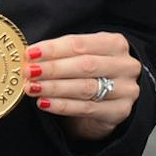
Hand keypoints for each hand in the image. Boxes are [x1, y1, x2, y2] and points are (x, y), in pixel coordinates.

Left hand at [27, 32, 141, 142]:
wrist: (110, 104)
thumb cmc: (92, 76)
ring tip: (32, 88)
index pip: (80, 44)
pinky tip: (44, 103)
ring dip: (54, 87)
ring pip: (85, 87)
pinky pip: (86, 108)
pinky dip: (62, 106)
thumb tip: (31, 57)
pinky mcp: (120, 111)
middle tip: (29, 72)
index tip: (30, 53)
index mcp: (115, 44)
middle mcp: (125, 65)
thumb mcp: (83, 57)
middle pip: (84, 65)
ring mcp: (126, 89)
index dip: (53, 49)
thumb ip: (63, 55)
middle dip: (52, 68)